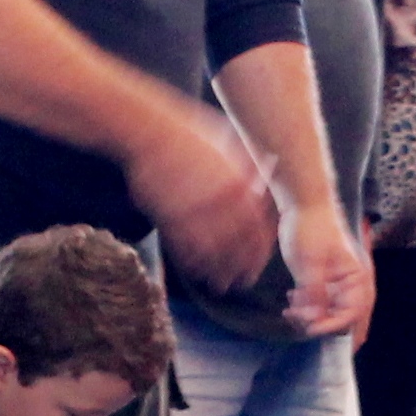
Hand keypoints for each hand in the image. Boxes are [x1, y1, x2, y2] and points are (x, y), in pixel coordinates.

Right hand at [130, 104, 277, 290]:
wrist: (149, 129)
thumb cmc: (188, 132)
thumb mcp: (227, 144)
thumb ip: (248, 166)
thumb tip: (265, 177)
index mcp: (240, 186)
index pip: (259, 230)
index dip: (259, 253)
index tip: (257, 263)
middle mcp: (221, 201)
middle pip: (239, 247)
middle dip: (243, 268)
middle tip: (243, 282)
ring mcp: (194, 209)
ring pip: (213, 253)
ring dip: (218, 272)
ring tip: (220, 286)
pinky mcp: (168, 215)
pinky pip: (184, 247)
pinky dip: (192, 263)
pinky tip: (195, 272)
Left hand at [278, 198, 374, 338]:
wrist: (303, 204)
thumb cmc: (311, 228)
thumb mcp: (310, 262)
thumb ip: (315, 292)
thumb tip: (315, 319)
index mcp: (357, 278)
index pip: (353, 314)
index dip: (333, 325)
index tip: (311, 328)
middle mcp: (352, 285)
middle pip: (345, 319)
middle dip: (322, 325)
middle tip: (297, 320)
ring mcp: (338, 284)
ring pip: (330, 314)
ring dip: (311, 317)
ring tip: (290, 308)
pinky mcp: (325, 281)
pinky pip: (320, 304)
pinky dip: (307, 307)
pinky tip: (291, 299)